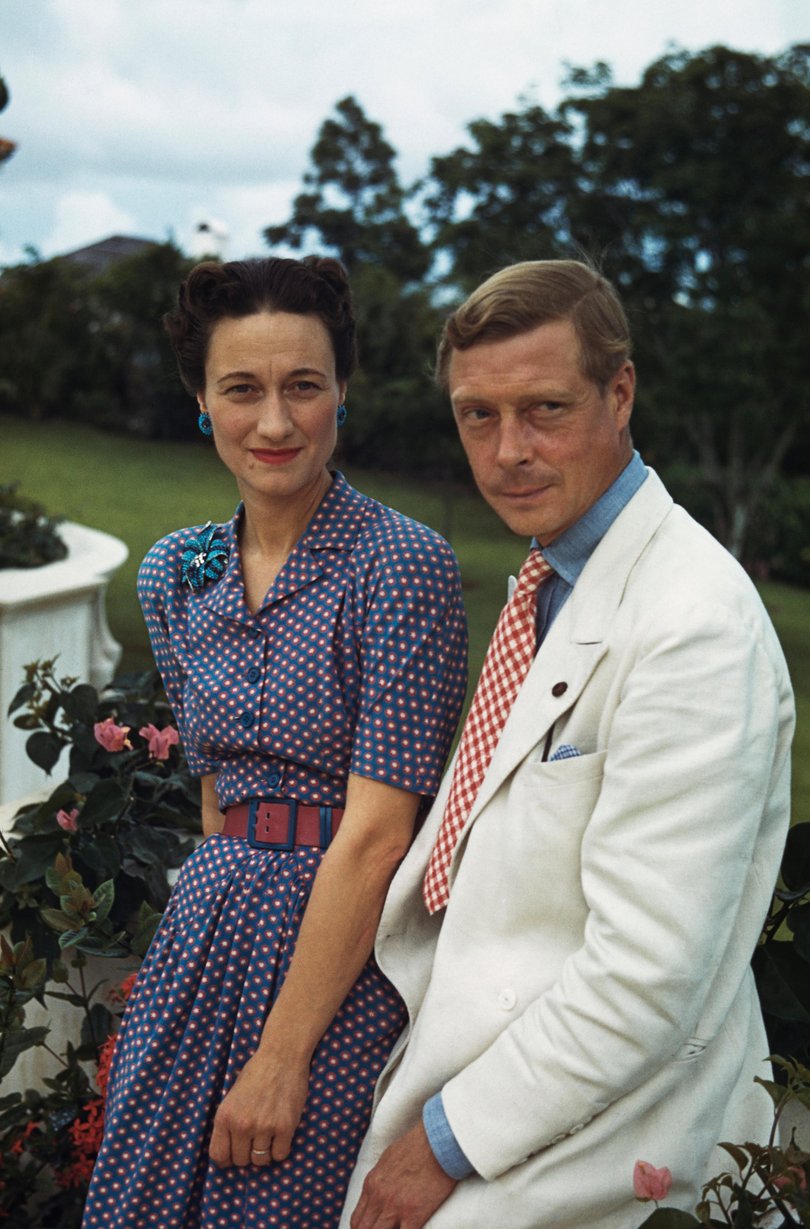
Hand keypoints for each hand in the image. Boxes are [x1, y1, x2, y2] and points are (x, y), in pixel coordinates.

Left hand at [208, 1050, 309, 1167]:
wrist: (281, 1057)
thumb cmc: (256, 1073)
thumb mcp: (232, 1097)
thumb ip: (229, 1123)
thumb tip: (229, 1152)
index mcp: (224, 1116)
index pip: (218, 1155)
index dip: (226, 1160)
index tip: (233, 1156)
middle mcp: (242, 1125)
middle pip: (241, 1161)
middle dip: (247, 1154)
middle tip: (254, 1140)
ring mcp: (264, 1127)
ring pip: (260, 1160)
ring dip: (264, 1153)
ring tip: (268, 1136)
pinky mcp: (285, 1127)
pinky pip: (280, 1155)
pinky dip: (280, 1149)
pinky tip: (280, 1136)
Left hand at [350, 1122, 457, 1228]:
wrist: (437, 1141)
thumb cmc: (416, 1145)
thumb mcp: (388, 1159)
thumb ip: (380, 1180)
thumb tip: (378, 1191)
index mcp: (372, 1184)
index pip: (357, 1220)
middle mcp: (379, 1198)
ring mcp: (395, 1208)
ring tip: (397, 1228)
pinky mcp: (414, 1215)